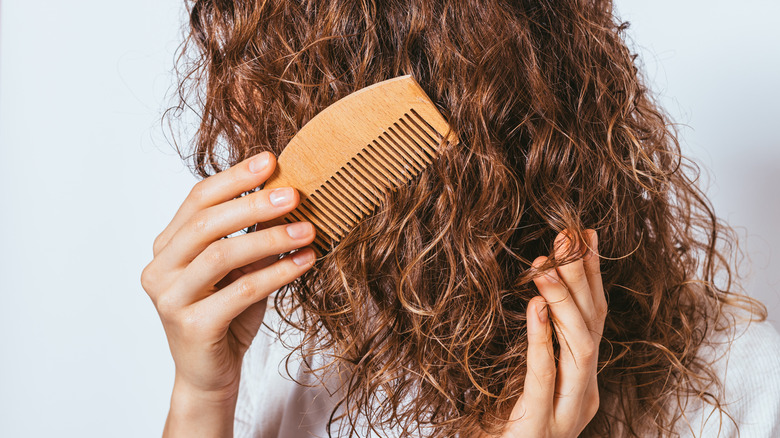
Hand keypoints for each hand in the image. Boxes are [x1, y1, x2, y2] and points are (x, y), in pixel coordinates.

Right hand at [140, 152, 316, 434]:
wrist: (209, 376)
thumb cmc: (226, 316)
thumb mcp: (239, 269)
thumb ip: (250, 235)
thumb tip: (289, 195)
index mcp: (167, 247)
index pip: (197, 200)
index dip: (234, 178)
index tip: (271, 161)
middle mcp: (159, 269)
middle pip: (207, 222)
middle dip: (253, 203)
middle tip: (295, 194)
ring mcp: (170, 298)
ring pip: (221, 254)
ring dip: (270, 238)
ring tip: (308, 229)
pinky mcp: (192, 326)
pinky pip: (241, 290)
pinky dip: (277, 272)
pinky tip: (305, 261)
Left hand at [497, 229, 605, 437]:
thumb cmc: (500, 430)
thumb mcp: (520, 383)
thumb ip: (536, 348)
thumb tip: (534, 298)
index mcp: (580, 384)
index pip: (593, 321)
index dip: (591, 277)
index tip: (584, 235)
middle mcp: (582, 396)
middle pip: (592, 328)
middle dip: (583, 278)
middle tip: (569, 234)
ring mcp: (564, 415)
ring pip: (579, 350)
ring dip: (564, 302)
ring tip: (546, 264)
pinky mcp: (538, 426)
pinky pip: (543, 377)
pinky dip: (542, 340)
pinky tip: (535, 308)